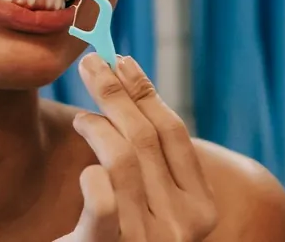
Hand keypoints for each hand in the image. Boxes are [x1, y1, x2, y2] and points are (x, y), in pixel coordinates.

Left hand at [56, 54, 217, 240]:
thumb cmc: (128, 239)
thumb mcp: (152, 203)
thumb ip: (152, 160)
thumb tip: (128, 79)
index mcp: (202, 210)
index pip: (174, 133)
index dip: (146, 92)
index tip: (122, 60)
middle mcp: (182, 227)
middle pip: (146, 139)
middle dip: (115, 93)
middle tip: (89, 63)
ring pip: (123, 161)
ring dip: (98, 127)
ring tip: (83, 120)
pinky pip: (104, 205)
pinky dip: (93, 178)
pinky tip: (86, 170)